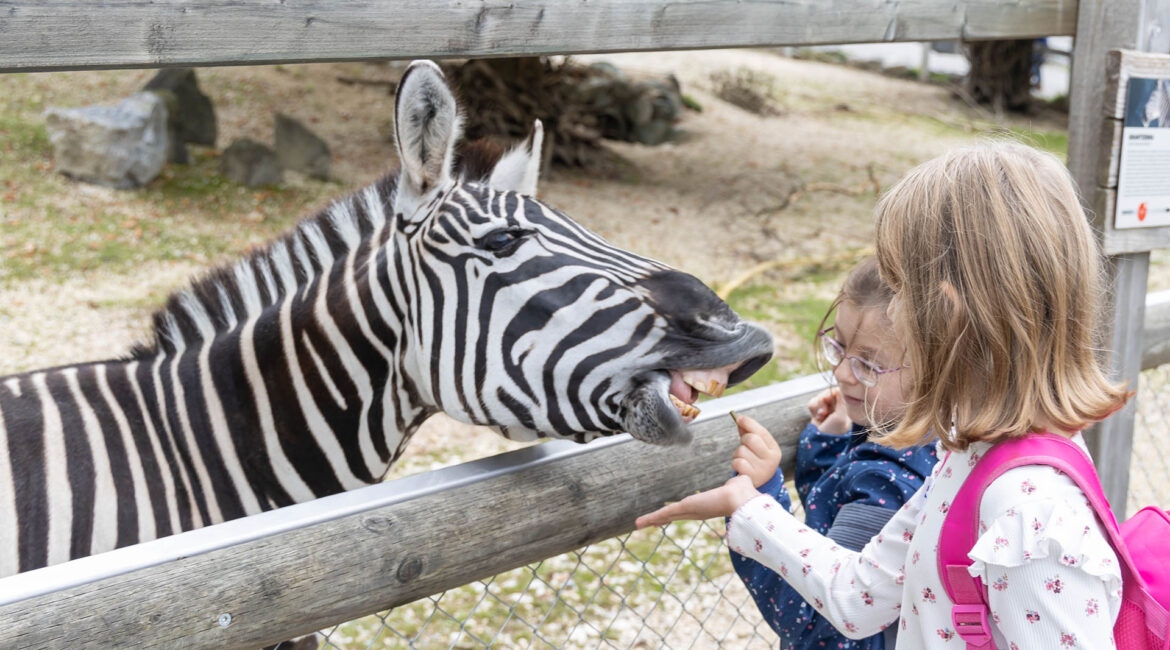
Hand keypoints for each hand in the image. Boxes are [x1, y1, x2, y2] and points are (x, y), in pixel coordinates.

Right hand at [635, 474, 760, 527]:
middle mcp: (695, 512)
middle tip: (647, 524)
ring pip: (666, 517)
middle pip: (672, 516)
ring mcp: (689, 512)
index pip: (686, 511)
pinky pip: (664, 514)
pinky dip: (651, 518)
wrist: (741, 501)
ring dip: (651, 520)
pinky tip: (640, 523)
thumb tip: (744, 480)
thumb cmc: (742, 493)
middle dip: (659, 520)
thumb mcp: (736, 486)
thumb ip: (737, 484)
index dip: (674, 514)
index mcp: (705, 507)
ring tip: (638, 524)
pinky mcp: (685, 509)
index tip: (665, 517)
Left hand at [731, 414, 780, 487]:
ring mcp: (762, 469)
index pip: (762, 432)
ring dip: (737, 453)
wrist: (759, 483)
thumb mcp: (756, 446)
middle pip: (751, 439)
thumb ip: (748, 432)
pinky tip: (741, 467)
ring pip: (741, 451)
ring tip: (743, 459)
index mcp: (774, 449)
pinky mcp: (752, 477)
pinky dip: (735, 462)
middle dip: (743, 439)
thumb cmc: (756, 459)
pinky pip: (737, 462)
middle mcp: (771, 459)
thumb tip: (739, 419)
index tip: (739, 418)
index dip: (749, 423)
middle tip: (744, 444)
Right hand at [807, 387, 851, 434]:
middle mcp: (837, 405)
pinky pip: (812, 403)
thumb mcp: (840, 417)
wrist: (820, 441)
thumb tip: (841, 389)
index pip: (837, 390)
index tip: (827, 399)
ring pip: (818, 398)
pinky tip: (818, 418)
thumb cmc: (833, 431)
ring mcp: (827, 408)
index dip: (830, 393)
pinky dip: (813, 410)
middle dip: (822, 402)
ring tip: (821, 417)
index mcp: (845, 406)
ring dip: (817, 407)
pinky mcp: (818, 410)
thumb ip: (841, 402)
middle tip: (823, 412)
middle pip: (826, 393)